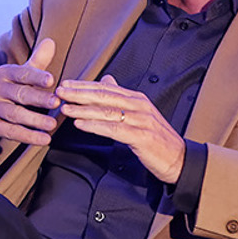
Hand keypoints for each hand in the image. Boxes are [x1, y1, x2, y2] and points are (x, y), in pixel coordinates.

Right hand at [0, 38, 60, 148]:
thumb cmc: (0, 89)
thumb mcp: (14, 74)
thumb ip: (36, 61)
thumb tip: (51, 41)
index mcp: (4, 74)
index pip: (21, 73)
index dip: (36, 76)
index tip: (51, 80)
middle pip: (19, 94)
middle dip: (38, 98)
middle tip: (57, 102)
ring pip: (14, 114)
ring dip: (34, 120)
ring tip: (52, 125)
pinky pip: (9, 131)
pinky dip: (27, 136)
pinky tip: (42, 139)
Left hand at [56, 76, 185, 182]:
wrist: (178, 158)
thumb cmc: (155, 138)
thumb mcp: (139, 113)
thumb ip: (121, 97)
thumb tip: (106, 80)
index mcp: (136, 99)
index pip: (106, 88)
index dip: (83, 86)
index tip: (64, 84)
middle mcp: (139, 106)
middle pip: (104, 96)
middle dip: (79, 94)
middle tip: (59, 92)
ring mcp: (141, 120)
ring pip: (107, 112)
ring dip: (83, 110)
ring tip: (65, 109)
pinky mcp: (141, 136)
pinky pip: (114, 130)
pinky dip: (95, 126)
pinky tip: (80, 125)